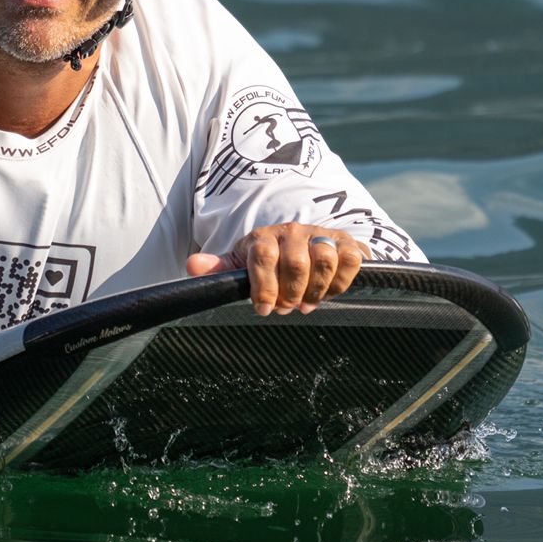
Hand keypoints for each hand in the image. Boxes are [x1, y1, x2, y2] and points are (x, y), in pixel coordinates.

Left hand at [186, 222, 365, 315]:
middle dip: (291, 293)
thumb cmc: (270, 259)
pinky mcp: (346, 242)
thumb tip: (193, 266)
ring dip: (316, 289)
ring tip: (306, 304)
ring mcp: (320, 236)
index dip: (263, 286)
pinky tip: (329, 291)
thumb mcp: (243, 263)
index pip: (263, 255)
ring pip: (323, 259)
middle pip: (295, 262)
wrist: (308, 244)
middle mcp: (292, 232)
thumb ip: (221, 268)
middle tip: (287, 308)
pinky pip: (350, 259)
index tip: (264, 309)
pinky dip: (341, 280)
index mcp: (264, 237)